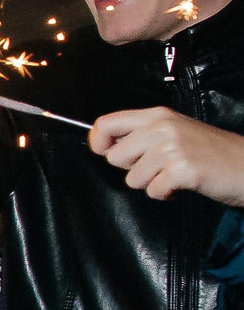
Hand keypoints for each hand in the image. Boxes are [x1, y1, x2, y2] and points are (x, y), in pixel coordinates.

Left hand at [90, 107, 243, 205]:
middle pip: (114, 157)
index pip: (105, 124)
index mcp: (157, 115)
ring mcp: (173, 147)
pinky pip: (153, 191)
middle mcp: (162, 127)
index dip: (98, 143)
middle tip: (159, 166)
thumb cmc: (210, 152)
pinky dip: (166, 194)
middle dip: (132, 169)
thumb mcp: (174, 132)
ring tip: (175, 174)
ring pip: (132, 178)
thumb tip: (104, 144)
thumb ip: (142, 134)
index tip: (105, 152)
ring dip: (152, 183)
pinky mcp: (183, 169)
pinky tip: (184, 184)